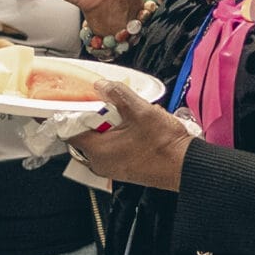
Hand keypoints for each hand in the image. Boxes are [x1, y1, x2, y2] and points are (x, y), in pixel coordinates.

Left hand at [67, 79, 194, 191]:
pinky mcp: (123, 169)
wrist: (185, 166)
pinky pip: (111, 149)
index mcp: (97, 151)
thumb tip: (101, 85)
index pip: (69, 131)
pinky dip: (117, 137)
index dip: (73, 114)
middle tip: (112, 108)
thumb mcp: (140, 111)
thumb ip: (117, 94)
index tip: (83, 103)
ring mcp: (111, 168)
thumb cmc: (165, 146)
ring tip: (127, 118)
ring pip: (99, 141)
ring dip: (109, 127)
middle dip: (95, 119)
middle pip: (84, 135)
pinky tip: (134, 129)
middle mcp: (100, 163)